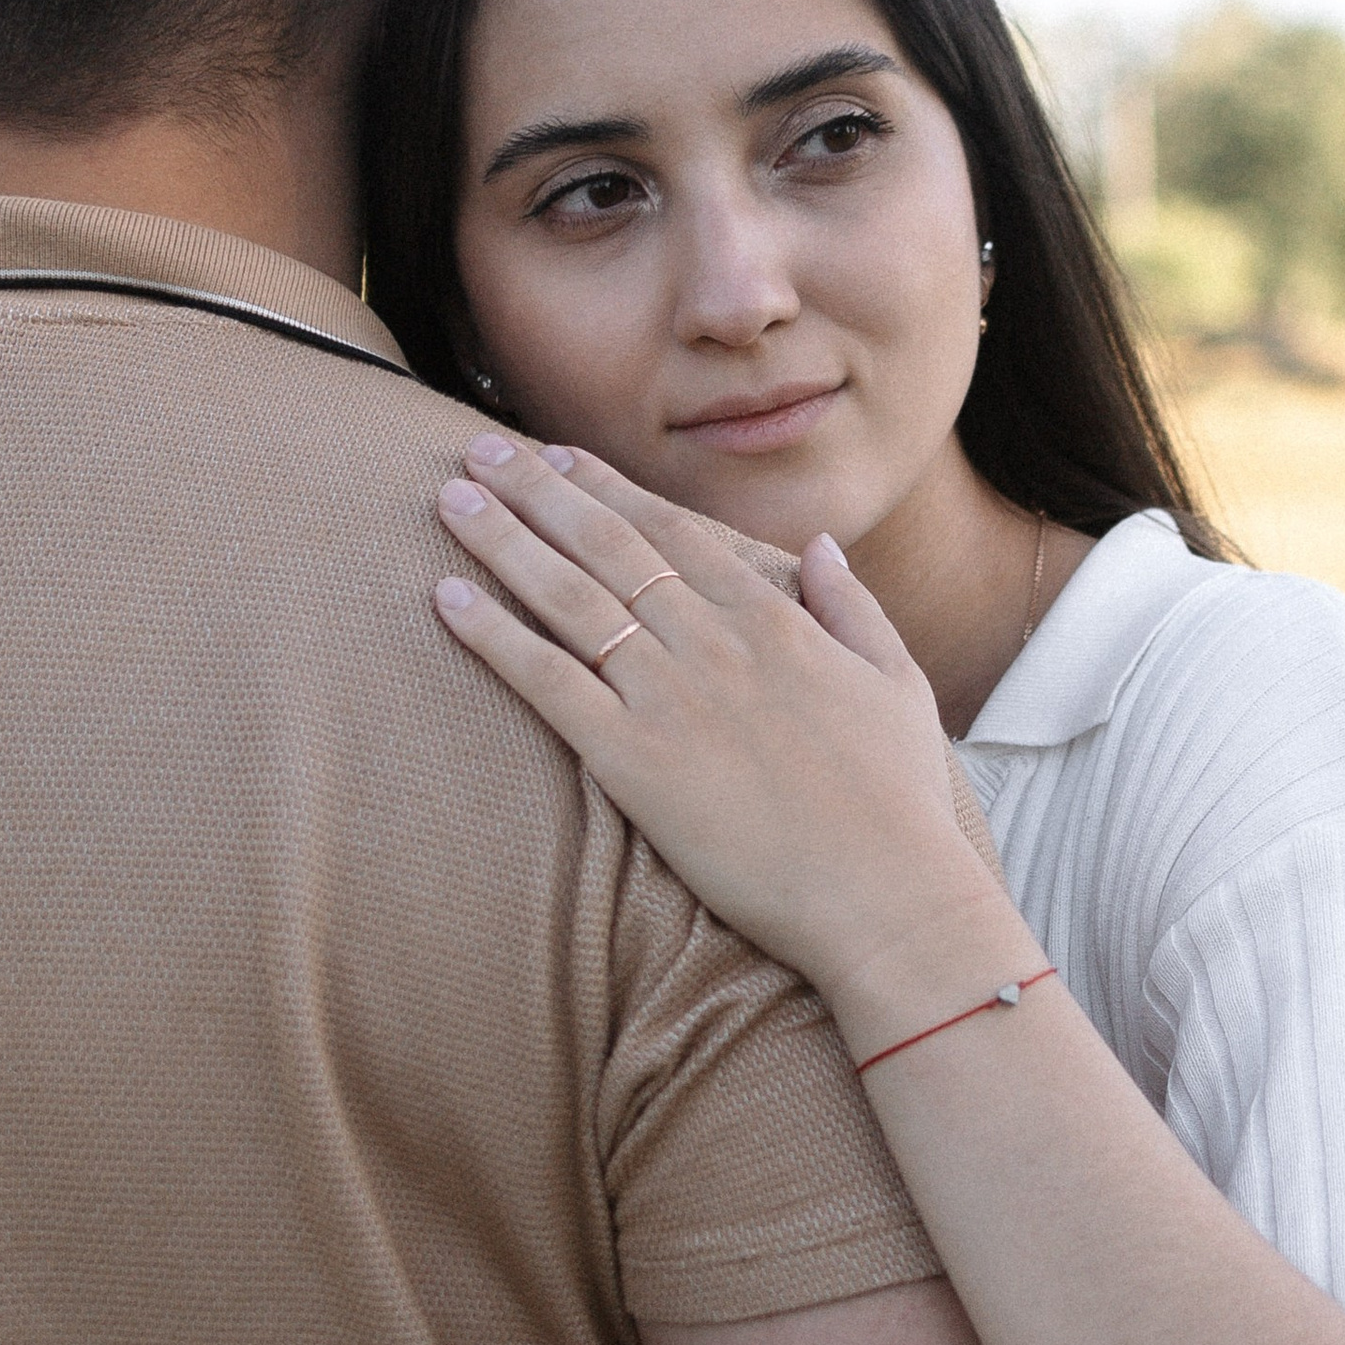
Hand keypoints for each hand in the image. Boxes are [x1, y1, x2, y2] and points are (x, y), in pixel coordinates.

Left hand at [431, 438, 1014, 1012]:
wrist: (885, 893)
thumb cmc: (897, 801)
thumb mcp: (897, 684)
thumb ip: (852, 608)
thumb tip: (819, 546)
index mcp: (774, 619)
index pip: (672, 531)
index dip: (606, 489)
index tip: (557, 458)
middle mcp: (714, 642)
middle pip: (607, 545)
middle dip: (536, 492)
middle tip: (478, 451)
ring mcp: (671, 697)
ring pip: (569, 598)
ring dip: (503, 541)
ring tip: (451, 499)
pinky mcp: (634, 762)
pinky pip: (549, 684)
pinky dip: (494, 636)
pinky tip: (446, 598)